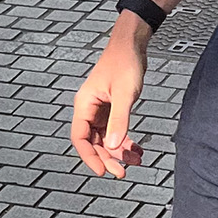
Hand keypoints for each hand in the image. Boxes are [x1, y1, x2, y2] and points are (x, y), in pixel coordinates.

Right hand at [70, 25, 149, 178]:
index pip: (80, 138)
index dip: (90, 157)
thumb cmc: (125, 63)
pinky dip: (125, 141)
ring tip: (137, 160)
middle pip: (94, 142)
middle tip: (123, 172)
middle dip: (108, 158)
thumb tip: (114, 147)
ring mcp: (100, 109)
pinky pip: (115, 130)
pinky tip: (138, 149)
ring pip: (106, 138)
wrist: (132, 44)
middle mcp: (89, 109)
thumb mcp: (125, 94)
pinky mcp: (111, 108)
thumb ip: (119, 121)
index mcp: (85, 105)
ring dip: (119, 151)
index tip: (103, 171)